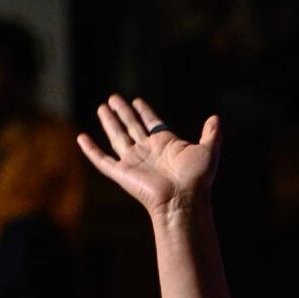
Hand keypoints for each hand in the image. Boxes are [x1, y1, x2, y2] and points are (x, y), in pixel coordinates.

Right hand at [76, 94, 220, 219]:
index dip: (145, 112)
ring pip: (117, 137)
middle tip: (114, 98)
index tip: (138, 101)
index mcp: (166, 144)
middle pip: (132, 126)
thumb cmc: (197, 178)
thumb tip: (216, 118)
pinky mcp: (121, 173)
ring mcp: (134, 161)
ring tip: (102, 107)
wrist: (183, 199)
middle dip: (123, 112)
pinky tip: (81, 138)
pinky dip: (91, 150)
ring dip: (109, 122)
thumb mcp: (208, 151)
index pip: (152, 123)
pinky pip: (102, 160)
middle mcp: (148, 151)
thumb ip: (211, 134)